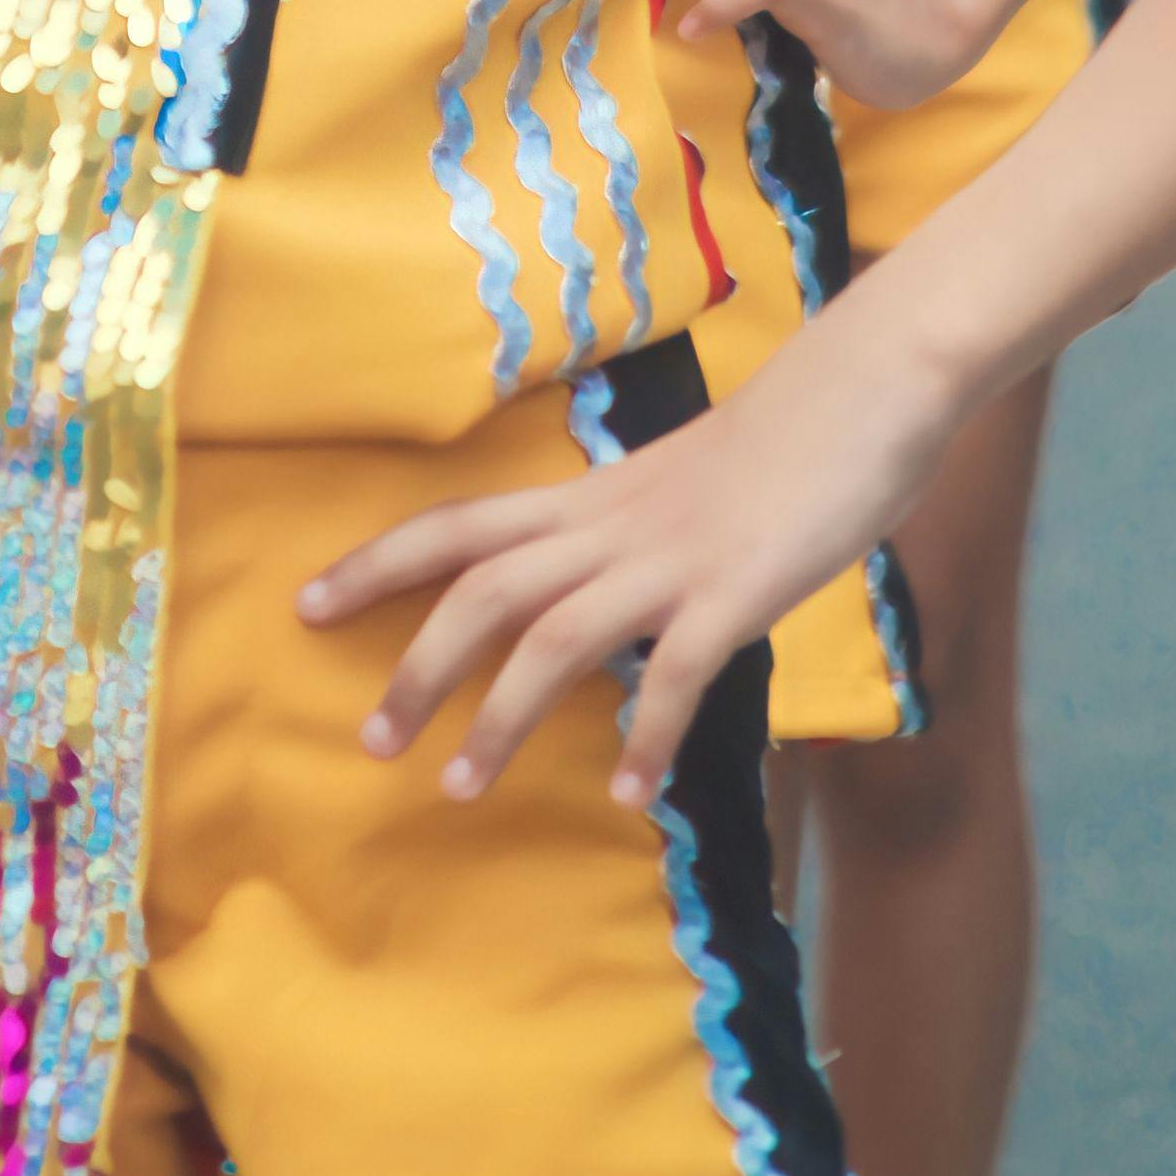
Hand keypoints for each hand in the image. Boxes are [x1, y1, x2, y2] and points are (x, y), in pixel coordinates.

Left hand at [300, 289, 963, 807]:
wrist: (868, 383)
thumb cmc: (779, 438)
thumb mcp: (675, 483)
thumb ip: (626, 530)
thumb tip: (588, 583)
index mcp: (592, 495)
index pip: (460, 524)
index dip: (378, 562)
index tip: (307, 604)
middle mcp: (613, 524)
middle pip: (484, 588)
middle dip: (417, 666)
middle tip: (370, 742)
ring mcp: (672, 558)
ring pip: (555, 637)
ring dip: (502, 718)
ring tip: (462, 791)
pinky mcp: (737, 590)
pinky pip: (677, 673)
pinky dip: (648, 736)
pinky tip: (630, 792)